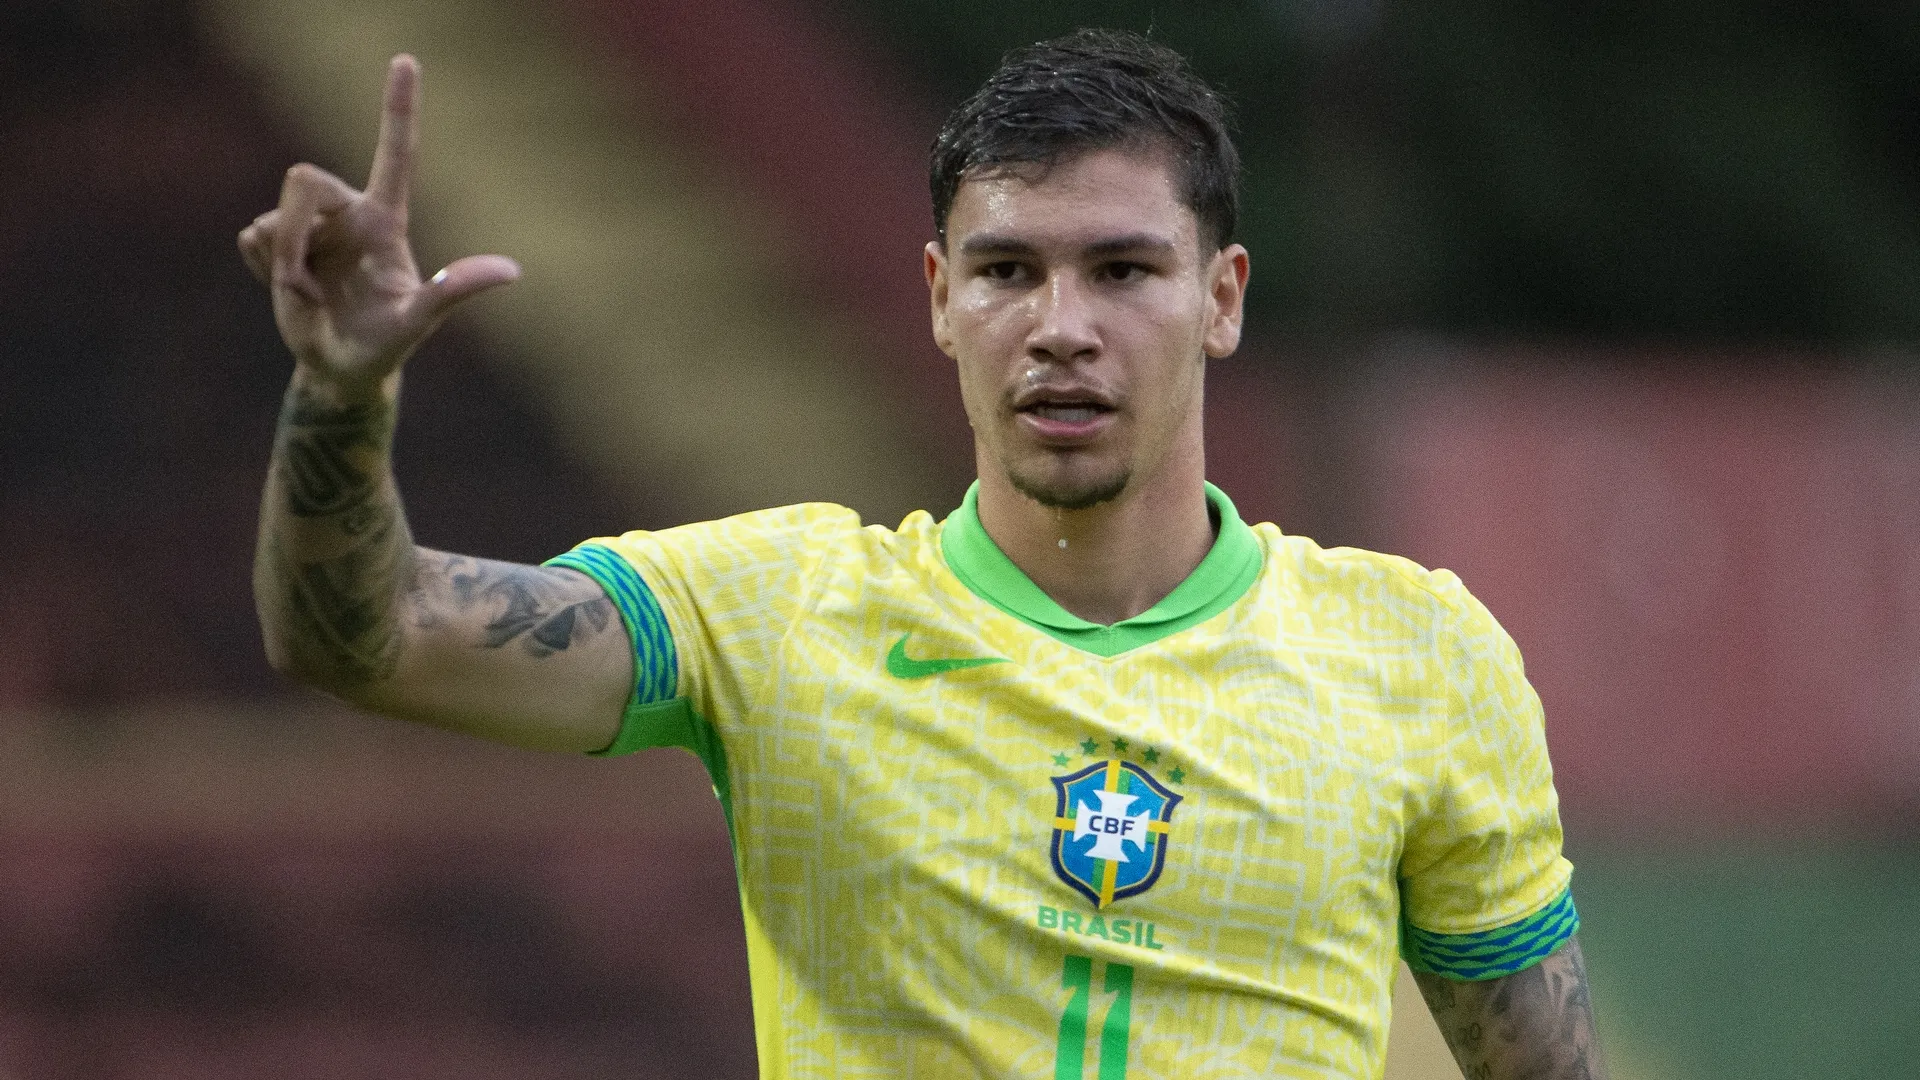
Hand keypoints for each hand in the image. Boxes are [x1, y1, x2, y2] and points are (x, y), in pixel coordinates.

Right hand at [238, 55, 518, 388]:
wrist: (342, 369)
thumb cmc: (387, 345)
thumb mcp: (418, 321)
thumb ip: (453, 292)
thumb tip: (511, 271)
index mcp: (385, 219)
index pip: (395, 152)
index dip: (398, 107)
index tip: (407, 59)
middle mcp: (348, 212)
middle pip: (301, 178)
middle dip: (290, 230)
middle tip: (297, 282)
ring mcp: (311, 227)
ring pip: (269, 217)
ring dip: (281, 263)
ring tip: (310, 295)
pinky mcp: (275, 242)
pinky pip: (250, 238)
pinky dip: (264, 270)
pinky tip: (291, 289)